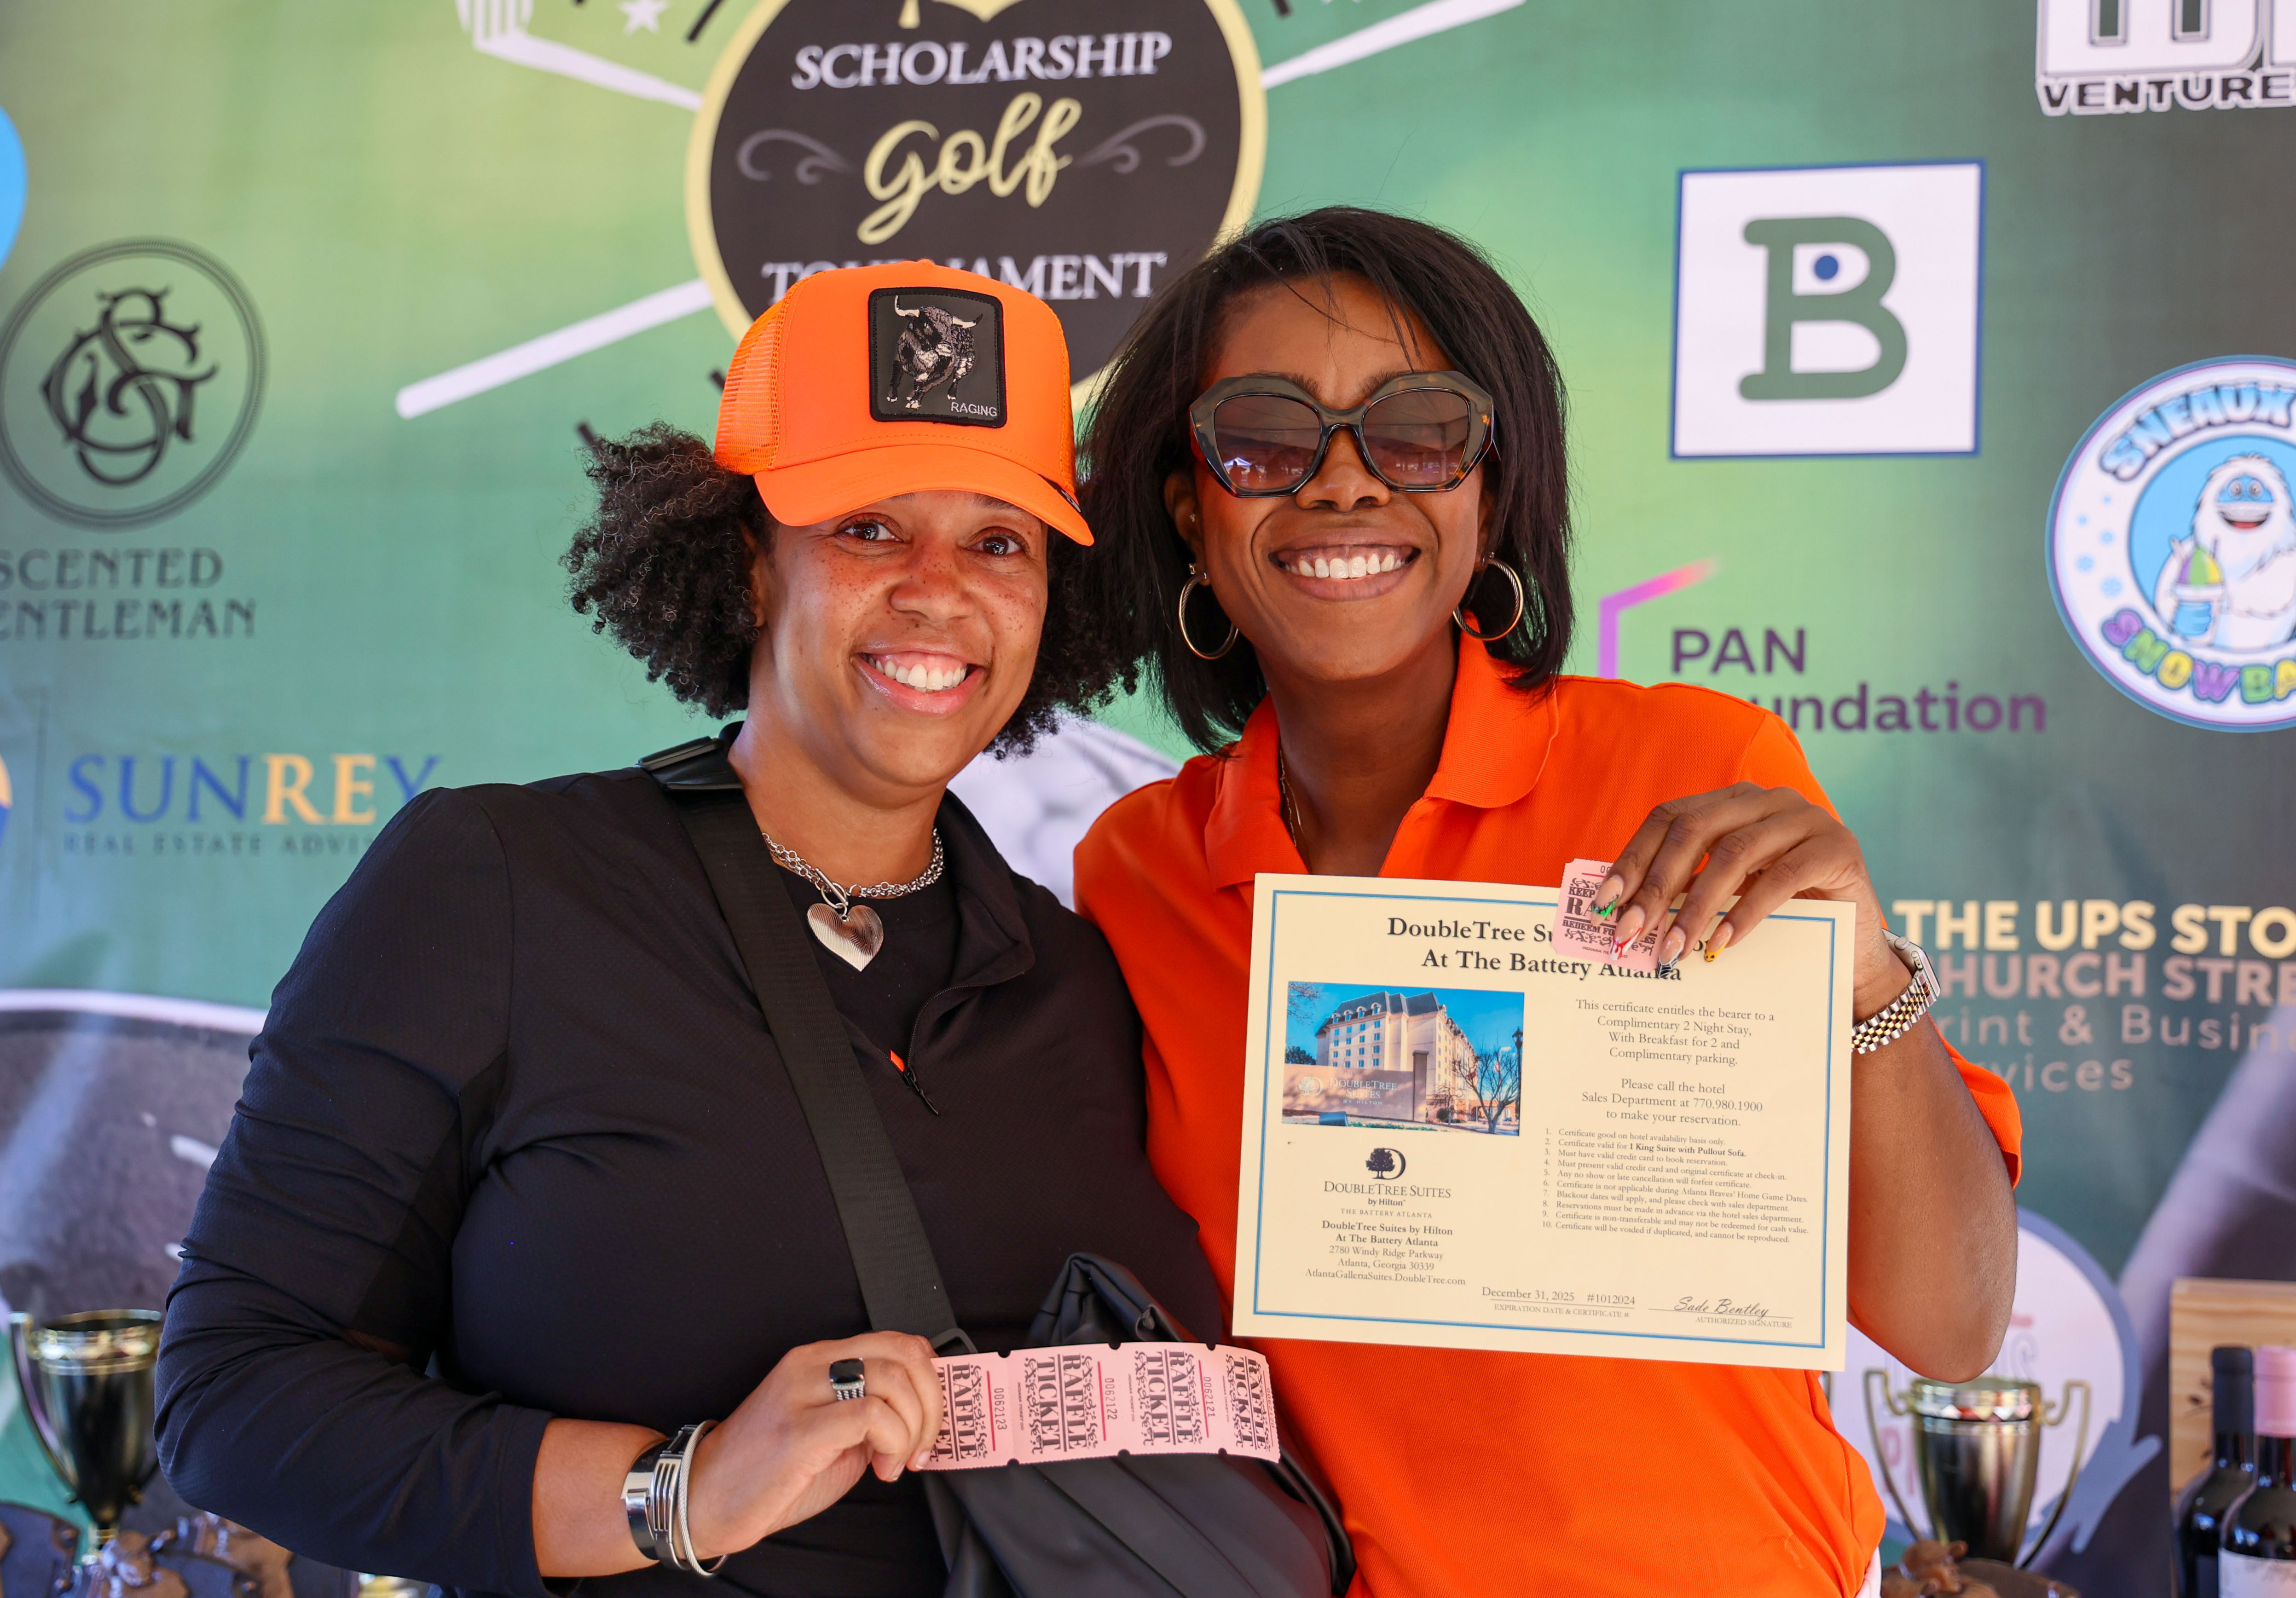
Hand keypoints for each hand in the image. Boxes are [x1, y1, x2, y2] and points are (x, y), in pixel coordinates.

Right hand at [682, 1332, 944, 1558]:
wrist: (705, 1499)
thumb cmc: (770, 1470)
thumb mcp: (831, 1430)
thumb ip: (871, 1412)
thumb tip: (922, 1414)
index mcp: (818, 1358)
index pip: (897, 1341)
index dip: (931, 1379)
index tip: (930, 1419)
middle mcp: (810, 1364)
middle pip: (904, 1353)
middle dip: (933, 1404)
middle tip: (922, 1445)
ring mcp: (802, 1393)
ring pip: (893, 1381)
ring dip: (914, 1428)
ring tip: (898, 1461)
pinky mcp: (799, 1430)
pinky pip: (871, 1415)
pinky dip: (893, 1443)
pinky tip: (883, 1468)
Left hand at [1595, 782, 1908, 1017]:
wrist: (1852, 946)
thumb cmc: (1778, 917)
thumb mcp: (1723, 896)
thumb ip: (1682, 889)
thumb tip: (1618, 910)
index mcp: (1731, 802)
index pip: (1669, 818)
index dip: (1633, 857)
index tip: (1605, 901)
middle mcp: (1766, 799)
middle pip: (1694, 831)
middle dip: (1655, 884)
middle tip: (1631, 932)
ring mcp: (1805, 818)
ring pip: (1734, 854)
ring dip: (1695, 906)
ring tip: (1672, 948)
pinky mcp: (1837, 847)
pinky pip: (1781, 876)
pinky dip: (1744, 912)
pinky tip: (1720, 943)